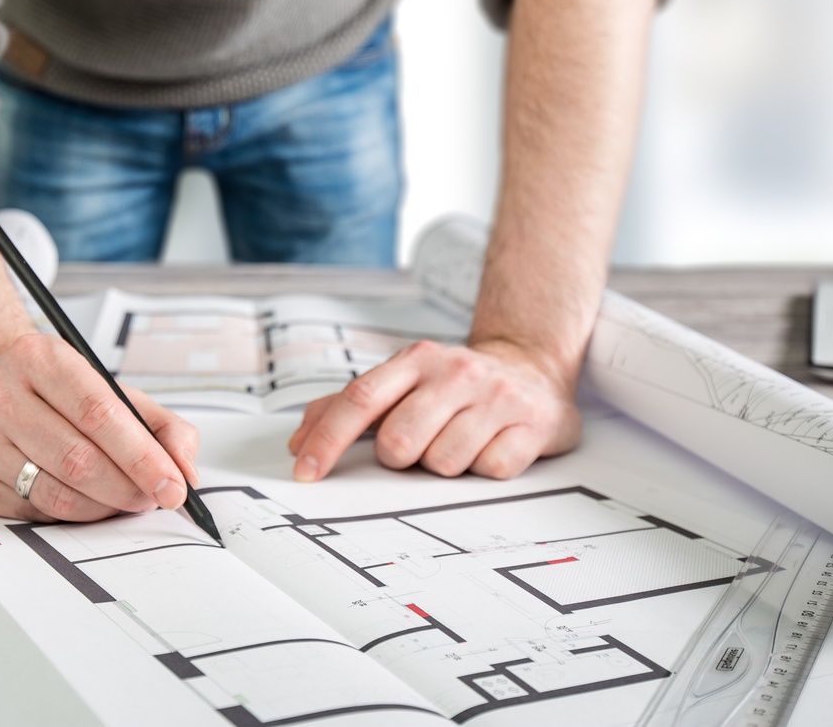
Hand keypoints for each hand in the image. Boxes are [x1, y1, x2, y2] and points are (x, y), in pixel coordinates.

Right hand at [0, 332, 200, 521]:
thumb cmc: (57, 393)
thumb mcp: (112, 390)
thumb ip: (161, 425)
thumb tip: (185, 469)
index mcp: (42, 359)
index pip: (100, 415)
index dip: (143, 457)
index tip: (173, 485)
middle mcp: (1, 395)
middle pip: (79, 460)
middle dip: (128, 488)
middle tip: (152, 498)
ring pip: (58, 494)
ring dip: (103, 507)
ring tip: (121, 499)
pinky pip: (34, 513)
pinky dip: (70, 516)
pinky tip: (82, 500)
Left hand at [287, 339, 581, 481]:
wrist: (532, 368)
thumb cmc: (454, 385)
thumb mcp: (402, 381)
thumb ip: (347, 407)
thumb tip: (299, 442)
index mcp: (415, 359)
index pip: (360, 399)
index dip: (327, 439)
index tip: (305, 472)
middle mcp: (455, 371)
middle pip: (399, 443)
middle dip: (401, 458)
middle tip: (421, 444)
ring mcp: (496, 395)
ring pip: (444, 463)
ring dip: (446, 465)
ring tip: (461, 442)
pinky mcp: (532, 422)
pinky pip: (491, 471)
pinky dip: (484, 470)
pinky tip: (491, 446)